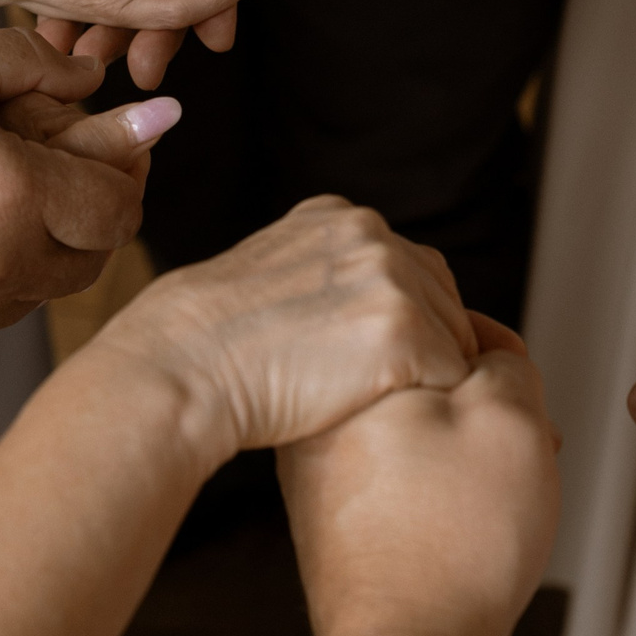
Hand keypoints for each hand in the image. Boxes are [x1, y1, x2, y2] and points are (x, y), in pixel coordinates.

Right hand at [0, 31, 176, 347]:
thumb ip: (36, 68)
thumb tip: (101, 82)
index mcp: (9, 193)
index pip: (118, 206)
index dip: (125, 172)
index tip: (116, 144)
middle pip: (95, 255)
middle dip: (95, 212)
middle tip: (75, 168)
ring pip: (48, 288)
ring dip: (50, 245)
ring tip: (12, 193)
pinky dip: (2, 273)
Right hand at [89, 197, 480, 465]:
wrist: (179, 372)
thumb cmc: (207, 348)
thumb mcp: (266, 278)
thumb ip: (319, 276)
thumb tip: (355, 309)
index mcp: (337, 216)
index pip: (412, 265)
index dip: (405, 319)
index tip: (369, 359)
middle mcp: (370, 233)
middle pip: (444, 298)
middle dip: (427, 345)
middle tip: (384, 393)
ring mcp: (389, 278)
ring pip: (455, 337)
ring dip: (430, 377)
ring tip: (382, 408)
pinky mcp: (403, 331)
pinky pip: (453, 375)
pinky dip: (432, 403)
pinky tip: (390, 418)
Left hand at [278, 317, 560, 635]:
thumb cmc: (456, 544)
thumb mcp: (508, 416)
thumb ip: (503, 360)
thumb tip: (491, 356)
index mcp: (354, 380)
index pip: (432, 323)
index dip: (497, 354)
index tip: (521, 392)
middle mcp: (321, 423)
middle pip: (420, 381)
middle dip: (481, 406)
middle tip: (523, 444)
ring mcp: (320, 476)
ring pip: (414, 432)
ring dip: (466, 449)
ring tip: (503, 488)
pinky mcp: (333, 523)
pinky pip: (398, 481)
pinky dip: (440, 490)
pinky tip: (471, 522)